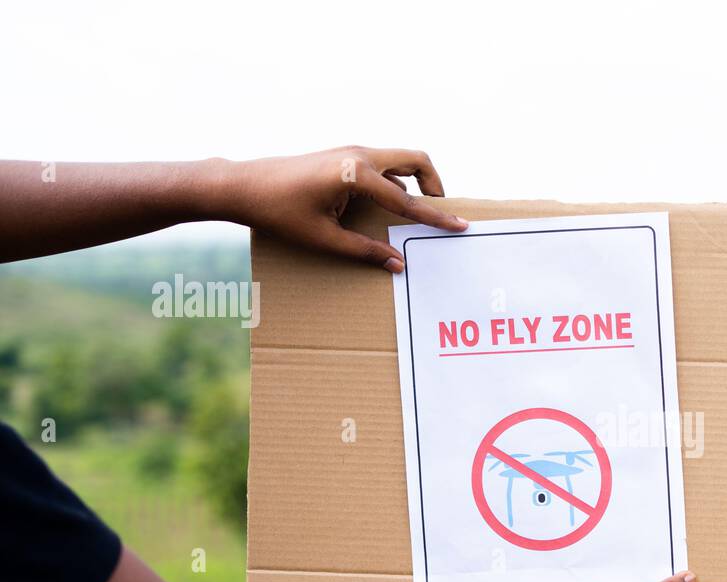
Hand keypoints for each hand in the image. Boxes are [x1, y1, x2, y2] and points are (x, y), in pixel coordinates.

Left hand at [222, 146, 468, 272]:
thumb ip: (364, 250)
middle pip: (416, 160)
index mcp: (356, 173)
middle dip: (435, 185)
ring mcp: (351, 150)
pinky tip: (384, 207)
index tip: (461, 226)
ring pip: (400, 159)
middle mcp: (359, 154)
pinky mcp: (343, 155)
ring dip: (414, 182)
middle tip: (439, 212)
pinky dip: (394, 181)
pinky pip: (382, 165)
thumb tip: (397, 263)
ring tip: (414, 213)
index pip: (407, 200)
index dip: (437, 217)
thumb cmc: (278, 211)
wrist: (242, 185)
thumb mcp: (324, 238)